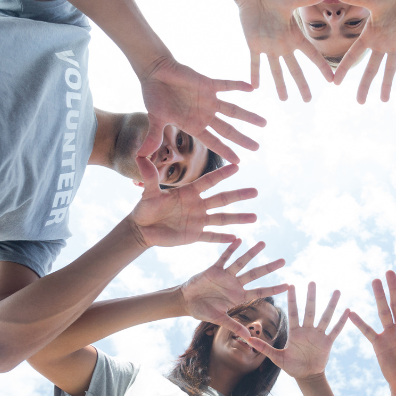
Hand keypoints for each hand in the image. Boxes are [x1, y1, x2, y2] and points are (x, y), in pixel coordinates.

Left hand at [130, 159, 256, 247]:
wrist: (142, 230)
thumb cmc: (145, 209)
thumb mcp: (148, 193)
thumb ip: (149, 177)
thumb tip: (140, 157)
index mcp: (189, 193)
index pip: (209, 182)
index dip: (222, 174)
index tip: (237, 166)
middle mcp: (197, 205)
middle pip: (222, 199)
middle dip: (239, 195)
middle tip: (255, 191)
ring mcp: (198, 221)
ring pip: (222, 218)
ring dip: (238, 218)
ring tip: (254, 217)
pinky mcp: (194, 235)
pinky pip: (211, 237)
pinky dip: (223, 238)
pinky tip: (236, 238)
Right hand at [137, 57, 265, 163]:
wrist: (155, 71)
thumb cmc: (154, 95)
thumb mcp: (155, 118)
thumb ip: (153, 137)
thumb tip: (140, 157)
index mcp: (193, 124)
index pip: (213, 141)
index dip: (226, 151)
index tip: (239, 162)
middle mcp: (204, 114)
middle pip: (228, 129)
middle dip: (242, 139)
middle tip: (257, 148)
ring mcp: (209, 100)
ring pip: (233, 110)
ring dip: (248, 116)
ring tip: (264, 123)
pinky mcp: (208, 84)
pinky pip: (226, 85)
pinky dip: (238, 86)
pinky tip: (252, 88)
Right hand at [179, 239, 288, 339]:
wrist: (186, 301)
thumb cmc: (203, 311)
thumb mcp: (219, 319)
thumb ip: (233, 326)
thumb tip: (248, 338)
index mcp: (238, 296)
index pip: (260, 292)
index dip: (273, 289)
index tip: (288, 285)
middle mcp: (235, 284)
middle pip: (255, 274)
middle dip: (268, 268)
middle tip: (283, 260)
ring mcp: (225, 276)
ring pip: (241, 262)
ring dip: (251, 253)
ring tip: (263, 243)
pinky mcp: (214, 269)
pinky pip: (224, 258)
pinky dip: (230, 249)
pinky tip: (238, 240)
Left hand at [235, 0, 334, 101]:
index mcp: (295, 36)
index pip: (312, 55)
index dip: (321, 67)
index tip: (331, 80)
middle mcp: (284, 45)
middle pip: (295, 69)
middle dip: (301, 85)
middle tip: (308, 101)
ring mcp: (269, 46)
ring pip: (276, 70)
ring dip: (280, 85)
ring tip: (284, 100)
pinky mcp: (254, 45)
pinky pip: (255, 63)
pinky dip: (254, 74)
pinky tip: (255, 87)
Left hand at [248, 282, 348, 379]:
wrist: (306, 375)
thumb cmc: (291, 366)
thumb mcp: (276, 357)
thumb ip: (264, 347)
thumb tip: (248, 338)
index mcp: (295, 332)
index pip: (293, 312)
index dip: (293, 299)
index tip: (292, 285)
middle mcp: (307, 330)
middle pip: (310, 310)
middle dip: (311, 297)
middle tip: (312, 281)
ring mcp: (318, 335)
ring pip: (325, 316)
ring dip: (331, 305)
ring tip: (336, 291)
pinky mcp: (327, 342)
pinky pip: (335, 330)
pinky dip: (341, 321)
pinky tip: (347, 311)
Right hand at [330, 0, 395, 103]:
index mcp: (369, 34)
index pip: (353, 55)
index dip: (345, 69)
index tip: (335, 83)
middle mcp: (381, 42)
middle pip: (371, 68)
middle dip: (365, 85)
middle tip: (360, 102)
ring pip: (390, 68)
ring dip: (387, 84)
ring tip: (385, 100)